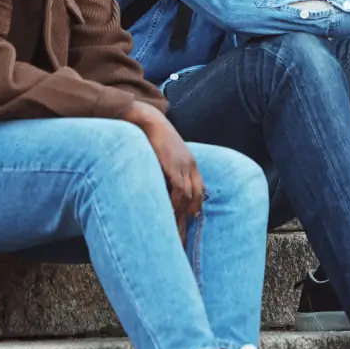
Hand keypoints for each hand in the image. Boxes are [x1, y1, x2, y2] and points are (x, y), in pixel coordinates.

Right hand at [124, 101, 203, 228]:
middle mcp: (190, 165)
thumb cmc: (153, 137)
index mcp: (190, 162)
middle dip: (192, 211)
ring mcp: (183, 166)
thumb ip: (168, 167)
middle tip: (186, 227)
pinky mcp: (173, 166)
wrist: (150, 121)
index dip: (197, 202)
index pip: (199, 187)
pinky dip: (176, 202)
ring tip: (175, 225)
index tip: (193, 216)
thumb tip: (163, 181)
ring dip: (182, 211)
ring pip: (189, 195)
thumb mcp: (165, 154)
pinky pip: (179, 189)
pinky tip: (170, 212)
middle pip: (198, 193)